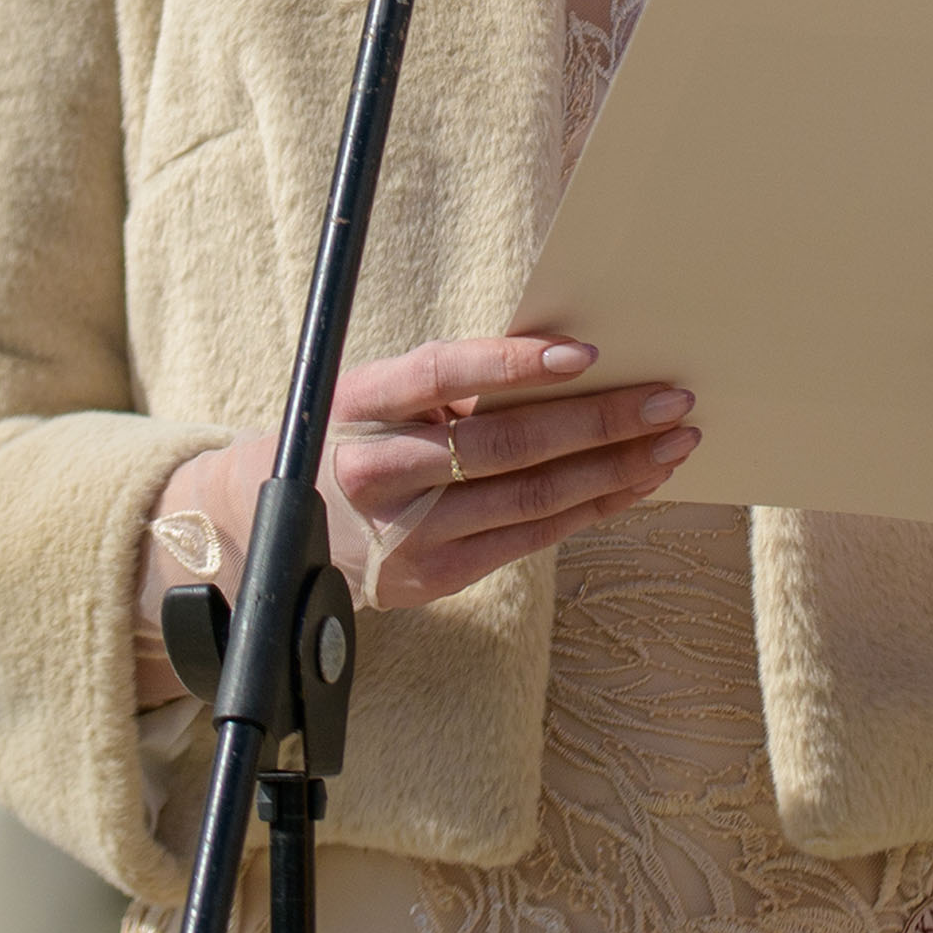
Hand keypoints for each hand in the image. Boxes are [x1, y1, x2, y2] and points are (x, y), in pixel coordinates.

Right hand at [135, 336, 694, 696]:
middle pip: (508, 446)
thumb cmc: (341, 437)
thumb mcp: (370, 394)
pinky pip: (529, 540)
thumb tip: (562, 359)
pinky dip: (590, 509)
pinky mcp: (429, 579)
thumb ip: (447, 384)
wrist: (259, 531)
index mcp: (360, 405)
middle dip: (602, 421)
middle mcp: (380, 473)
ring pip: (532, 499)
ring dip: (615, 469)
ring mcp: (406, 535)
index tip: (583, 353)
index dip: (515, 363)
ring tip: (672, 441)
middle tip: (671, 398)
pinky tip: (632, 484)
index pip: (444, 374)